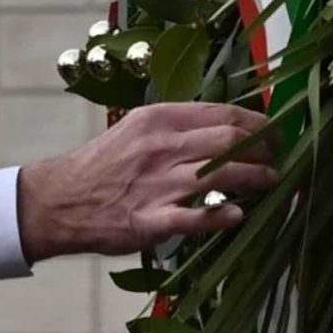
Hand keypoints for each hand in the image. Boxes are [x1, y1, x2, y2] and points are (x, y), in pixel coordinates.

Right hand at [17, 101, 275, 259]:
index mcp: (157, 119)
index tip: (273, 132)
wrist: (57, 200)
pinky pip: (196, 217)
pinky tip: (237, 216)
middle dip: (263, 150)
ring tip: (270, 183)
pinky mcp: (149, 219)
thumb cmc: (101, 166)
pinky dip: (222, 217)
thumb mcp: (135, 131)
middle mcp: (160, 146)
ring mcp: (156, 183)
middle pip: (230, 141)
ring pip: (222, 174)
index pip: (224, 113)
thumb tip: (224, 128)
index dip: (258, 123)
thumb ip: (176, 127)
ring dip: (255, 179)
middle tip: (275, 159)